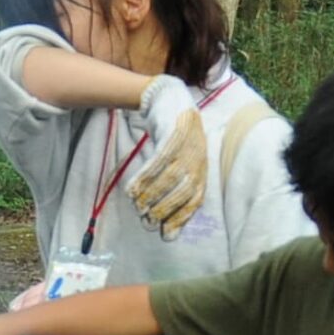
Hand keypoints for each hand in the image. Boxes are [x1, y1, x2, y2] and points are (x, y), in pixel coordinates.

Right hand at [128, 105, 209, 236]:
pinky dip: (144, 177)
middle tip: (147, 222)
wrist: (170, 99)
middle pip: (183, 190)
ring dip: (152, 196)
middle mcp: (197, 159)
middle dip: (165, 210)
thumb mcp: (179, 162)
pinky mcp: (173, 134)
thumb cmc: (173, 138)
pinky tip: (132, 189)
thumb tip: (165, 228)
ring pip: (169, 177)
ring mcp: (187, 146)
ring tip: (137, 207)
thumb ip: (174, 189)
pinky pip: (158, 161)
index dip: (181, 219)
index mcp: (201, 169)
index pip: (195, 200)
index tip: (165, 234)